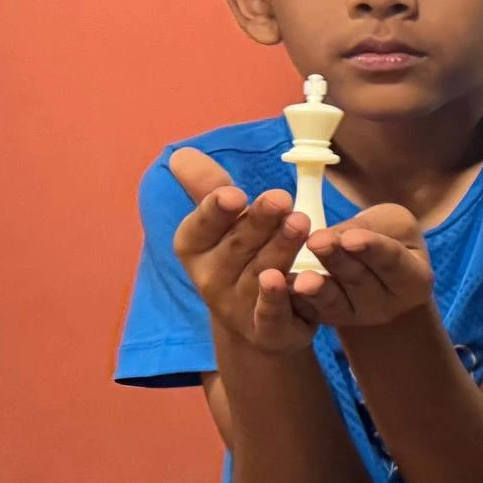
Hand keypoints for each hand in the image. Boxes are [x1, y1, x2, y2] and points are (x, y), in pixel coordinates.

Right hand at [168, 149, 318, 353]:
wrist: (257, 326)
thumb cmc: (239, 260)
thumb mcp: (222, 225)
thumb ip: (208, 190)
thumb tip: (181, 154)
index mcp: (196, 247)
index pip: (201, 226)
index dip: (215, 211)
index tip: (234, 194)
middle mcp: (211, 277)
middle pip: (238, 246)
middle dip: (259, 221)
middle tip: (281, 198)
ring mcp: (237, 306)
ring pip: (261, 272)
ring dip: (280, 248)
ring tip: (300, 222)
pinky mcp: (266, 328)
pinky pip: (271, 313)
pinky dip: (278, 298)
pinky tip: (291, 280)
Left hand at [294, 205, 435, 330]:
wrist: (376, 270)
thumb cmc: (389, 238)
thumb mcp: (392, 224)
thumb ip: (368, 226)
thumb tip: (330, 236)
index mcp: (414, 280)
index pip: (392, 261)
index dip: (371, 248)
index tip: (350, 238)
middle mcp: (388, 306)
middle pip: (360, 280)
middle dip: (336, 260)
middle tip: (316, 241)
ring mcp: (356, 317)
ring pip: (333, 302)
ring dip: (315, 290)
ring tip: (299, 280)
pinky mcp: (327, 320)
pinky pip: (308, 311)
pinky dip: (293, 300)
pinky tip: (280, 286)